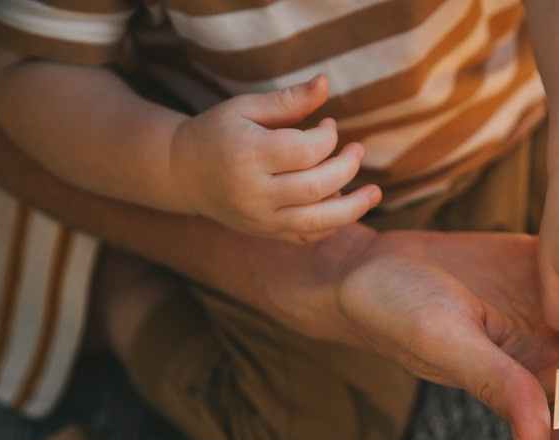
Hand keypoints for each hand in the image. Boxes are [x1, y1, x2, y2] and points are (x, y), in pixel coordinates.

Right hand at [169, 74, 379, 241]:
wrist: (184, 173)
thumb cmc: (219, 132)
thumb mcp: (246, 108)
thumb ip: (288, 99)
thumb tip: (326, 82)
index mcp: (247, 155)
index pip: (305, 151)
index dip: (328, 137)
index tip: (329, 125)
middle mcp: (254, 192)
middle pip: (316, 187)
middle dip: (346, 167)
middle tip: (357, 150)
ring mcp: (259, 218)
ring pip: (317, 222)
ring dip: (353, 207)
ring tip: (375, 193)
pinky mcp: (265, 232)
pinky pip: (307, 237)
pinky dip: (331, 225)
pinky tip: (343, 204)